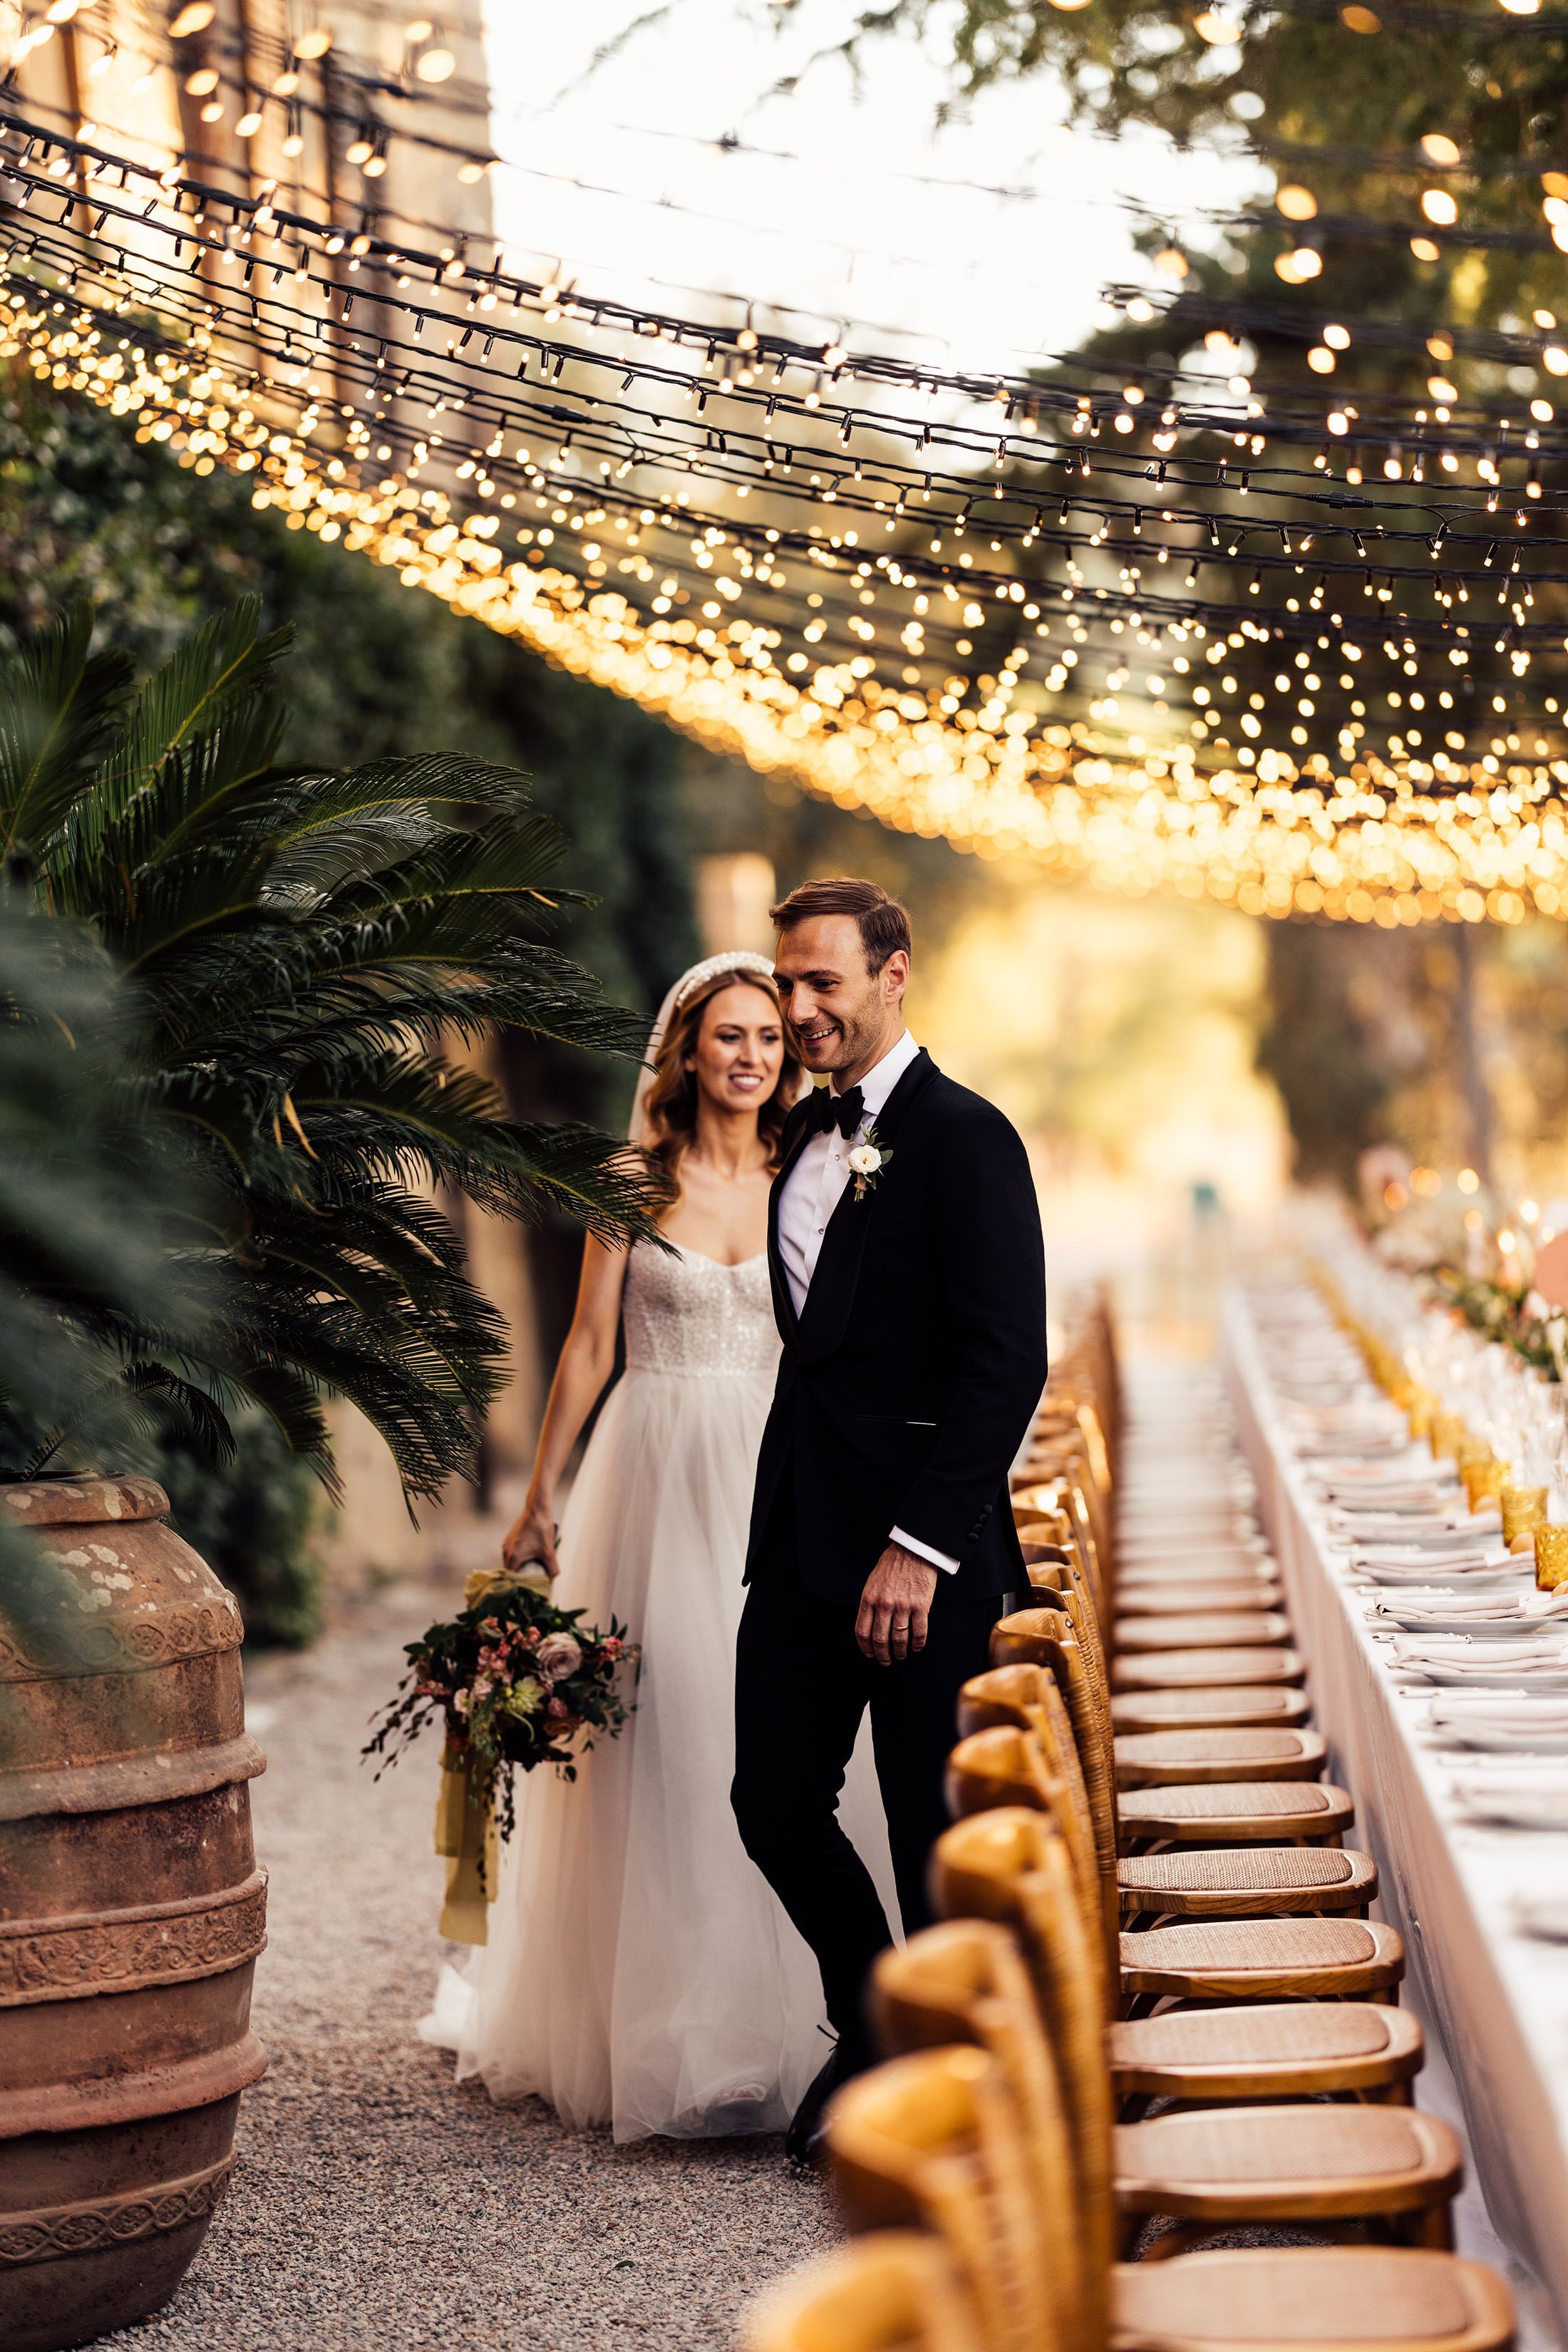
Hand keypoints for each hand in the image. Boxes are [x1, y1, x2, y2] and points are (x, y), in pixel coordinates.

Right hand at [501, 1498, 558, 1581]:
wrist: (537, 1508)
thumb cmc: (542, 1529)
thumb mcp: (549, 1551)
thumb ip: (552, 1569)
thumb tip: (552, 1580)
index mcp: (512, 1557)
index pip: (511, 1579)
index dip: (518, 1586)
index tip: (526, 1590)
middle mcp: (506, 1551)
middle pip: (510, 1571)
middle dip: (520, 1577)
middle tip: (531, 1581)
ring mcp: (506, 1544)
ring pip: (511, 1562)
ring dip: (520, 1567)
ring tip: (532, 1570)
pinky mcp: (509, 1538)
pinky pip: (512, 1554)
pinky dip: (519, 1558)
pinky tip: (530, 1557)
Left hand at [856, 1544, 938, 1665]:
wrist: (913, 1549)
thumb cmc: (892, 1564)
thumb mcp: (872, 1582)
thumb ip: (870, 1603)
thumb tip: (870, 1624)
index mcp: (869, 1598)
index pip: (862, 1631)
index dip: (865, 1648)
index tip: (870, 1654)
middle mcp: (884, 1604)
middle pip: (880, 1639)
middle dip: (882, 1655)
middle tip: (886, 1661)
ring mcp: (902, 1606)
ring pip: (899, 1639)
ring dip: (900, 1652)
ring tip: (901, 1656)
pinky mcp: (921, 1606)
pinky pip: (919, 1632)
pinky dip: (918, 1644)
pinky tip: (917, 1647)